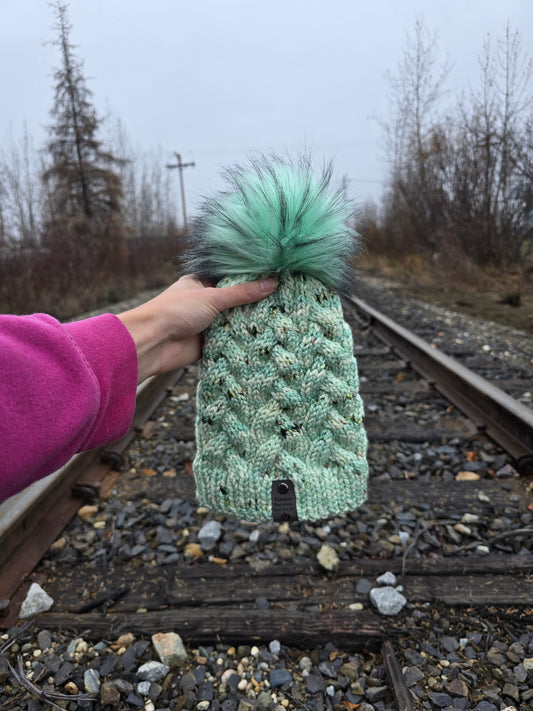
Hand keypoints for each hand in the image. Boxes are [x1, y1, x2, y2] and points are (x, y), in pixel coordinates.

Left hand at [118, 275, 276, 382]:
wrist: (154, 343)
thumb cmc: (175, 311)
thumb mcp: (212, 297)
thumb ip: (242, 293)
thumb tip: (272, 283)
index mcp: (201, 283)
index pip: (232, 278)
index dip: (252, 279)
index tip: (277, 278)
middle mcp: (205, 301)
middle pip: (236, 301)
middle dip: (255, 303)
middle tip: (284, 299)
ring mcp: (207, 323)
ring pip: (234, 321)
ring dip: (250, 323)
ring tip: (281, 317)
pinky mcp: (209, 343)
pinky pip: (230, 340)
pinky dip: (242, 340)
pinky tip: (266, 337)